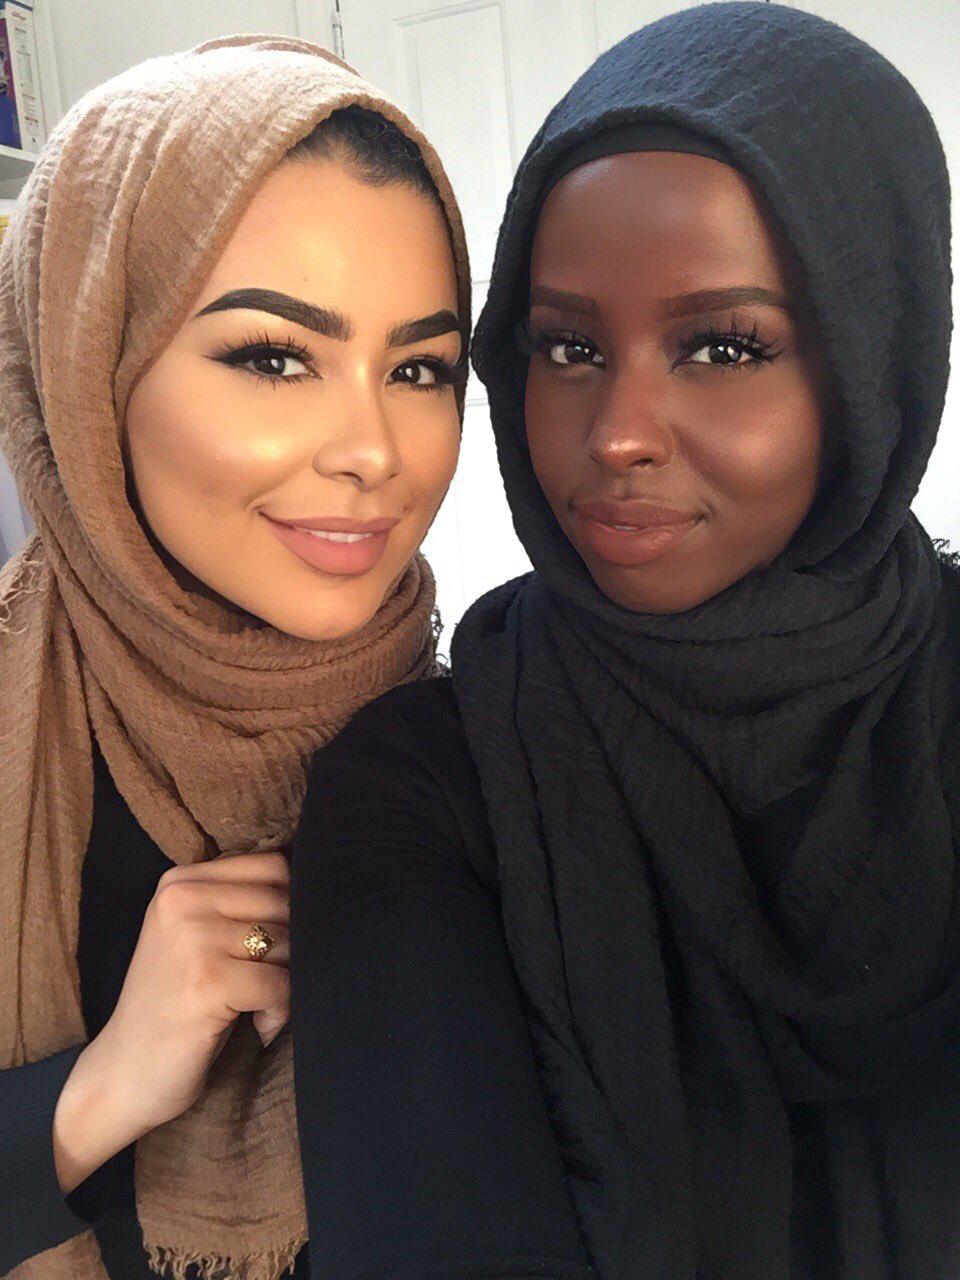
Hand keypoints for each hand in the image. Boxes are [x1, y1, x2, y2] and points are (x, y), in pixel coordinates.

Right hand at [53, 852, 289, 1193]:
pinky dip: (281, 1011)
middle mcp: (181, 900)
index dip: (290, 907)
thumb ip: (240, 903)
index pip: (273, 866)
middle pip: (284, 902)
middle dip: (291, 947)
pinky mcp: (207, 982)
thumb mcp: (195, 935)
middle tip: (265, 983)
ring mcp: (192, 939)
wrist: (124, 1073)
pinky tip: (259, 1026)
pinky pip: (281, 984)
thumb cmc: (175, 1003)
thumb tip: (319, 886)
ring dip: (287, 981)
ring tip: (258, 1005)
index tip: (269, 948)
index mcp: (180, 881)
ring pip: (287, 942)